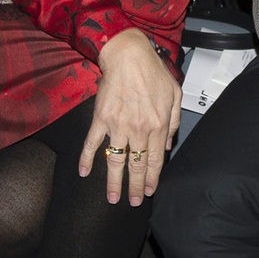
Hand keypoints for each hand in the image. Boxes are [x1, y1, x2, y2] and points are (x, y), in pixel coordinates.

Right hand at [78, 29, 181, 204]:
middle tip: (132, 202)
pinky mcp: (101, 118)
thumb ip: (174, 121)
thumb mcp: (174, 95)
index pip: (155, 160)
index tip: (148, 191)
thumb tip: (169, 145)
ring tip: (112, 197)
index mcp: (158, 125)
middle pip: (137, 165)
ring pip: (117, 160)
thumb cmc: (153, 72)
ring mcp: (118, 125)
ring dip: (113, 182)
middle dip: (135, 187)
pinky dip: (86, 158)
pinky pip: (93, 142)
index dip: (151, 178)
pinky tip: (84, 172)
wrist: (128, 55)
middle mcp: (139, 129)